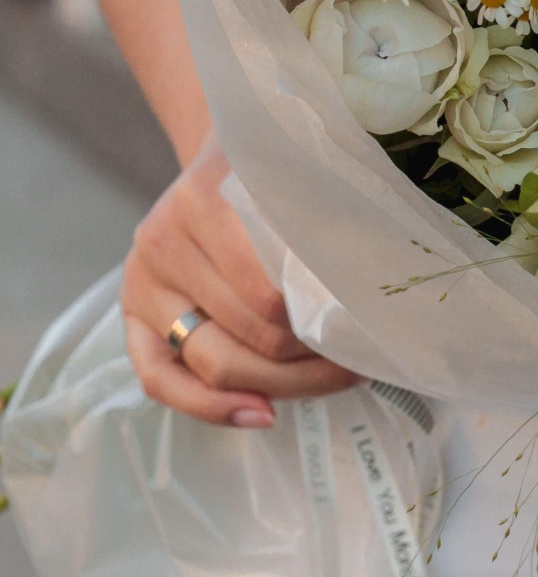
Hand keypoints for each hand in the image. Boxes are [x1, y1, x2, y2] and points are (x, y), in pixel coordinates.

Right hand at [122, 135, 358, 426]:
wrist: (220, 161)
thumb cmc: (270, 177)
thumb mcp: (294, 181)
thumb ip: (320, 224)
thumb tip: (366, 294)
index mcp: (201, 201)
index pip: (267, 293)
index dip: (317, 324)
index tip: (360, 332)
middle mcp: (162, 242)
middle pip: (245, 332)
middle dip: (308, 359)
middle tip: (356, 361)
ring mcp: (141, 282)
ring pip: (212, 363)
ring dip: (279, 383)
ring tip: (328, 381)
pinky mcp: (131, 316)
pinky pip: (160, 380)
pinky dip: (211, 407)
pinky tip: (261, 415)